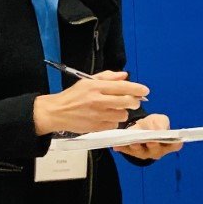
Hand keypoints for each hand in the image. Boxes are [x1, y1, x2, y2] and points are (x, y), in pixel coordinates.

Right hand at [33, 70, 148, 134]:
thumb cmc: (73, 96)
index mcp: (96, 87)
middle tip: (132, 101)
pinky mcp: (97, 127)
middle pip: (127, 102)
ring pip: (123, 115)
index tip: (145, 91)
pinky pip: (114, 124)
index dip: (137, 89)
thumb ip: (107, 77)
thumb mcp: (88, 81)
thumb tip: (124, 76)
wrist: (57, 112)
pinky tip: (106, 117)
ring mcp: (98, 115)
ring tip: (113, 109)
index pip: (123, 87)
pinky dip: (113, 121)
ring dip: (122, 112)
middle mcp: (98, 100)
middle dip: (134, 101)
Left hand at [115, 112, 182, 161]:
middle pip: (156, 150)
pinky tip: (117, 145)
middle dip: (153, 146)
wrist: (142, 127)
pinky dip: (123, 148)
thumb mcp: (159, 119)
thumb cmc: (154, 124)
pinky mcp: (132, 152)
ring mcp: (144, 153)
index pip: (175, 146)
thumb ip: (161, 123)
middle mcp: (158, 151)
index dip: (175, 143)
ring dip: (137, 148)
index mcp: (168, 144)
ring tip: (133, 143)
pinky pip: (127, 151)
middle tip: (150, 141)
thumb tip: (157, 129)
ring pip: (141, 152)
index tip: (173, 140)